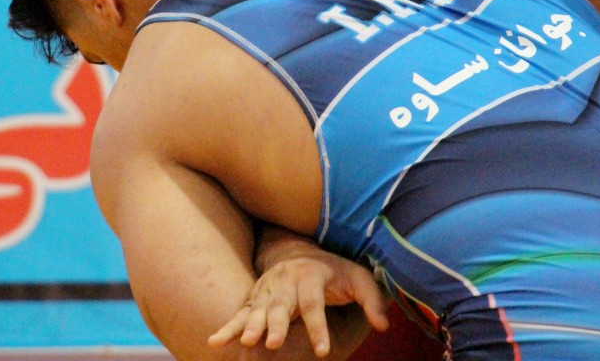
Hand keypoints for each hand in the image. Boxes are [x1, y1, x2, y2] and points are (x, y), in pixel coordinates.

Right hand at [207, 249, 389, 356]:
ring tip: (245, 343)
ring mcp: (267, 291)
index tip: (322, 351)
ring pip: (257, 311)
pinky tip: (215, 343)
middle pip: (280, 306)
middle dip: (276, 325)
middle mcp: (285, 282)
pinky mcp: (254, 300)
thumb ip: (371, 300)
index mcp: (310, 276)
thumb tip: (384, 326)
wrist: (298, 249)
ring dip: (250, 327)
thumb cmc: (334, 271)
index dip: (318, 327)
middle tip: (273, 343)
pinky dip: (227, 328)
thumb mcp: (358, 278)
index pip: (314, 304)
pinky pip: (239, 315)